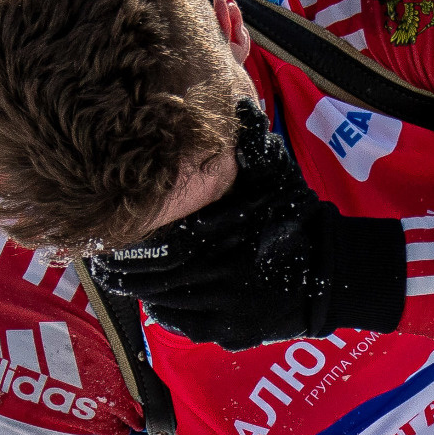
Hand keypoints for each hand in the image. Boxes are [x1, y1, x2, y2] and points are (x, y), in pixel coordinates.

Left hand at [91, 105, 405, 350]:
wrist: (334, 271)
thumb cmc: (297, 215)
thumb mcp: (274, 171)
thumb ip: (248, 141)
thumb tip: (233, 102)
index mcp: (223, 236)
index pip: (163, 243)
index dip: (130, 243)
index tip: (105, 239)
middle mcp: (221, 276)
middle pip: (157, 277)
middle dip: (124, 271)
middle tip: (99, 263)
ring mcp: (226, 309)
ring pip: (165, 302)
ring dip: (139, 290)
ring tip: (117, 278)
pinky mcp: (232, 332)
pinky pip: (184, 324)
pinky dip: (164, 310)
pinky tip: (153, 296)